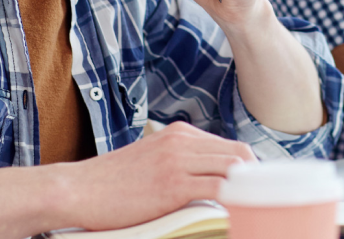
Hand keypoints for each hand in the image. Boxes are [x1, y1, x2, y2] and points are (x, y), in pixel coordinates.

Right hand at [57, 121, 254, 230]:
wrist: (78, 190)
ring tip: (260, 206)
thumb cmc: (111, 183)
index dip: (249, 167)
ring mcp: (178, 161)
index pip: (230, 145)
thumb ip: (179, 163)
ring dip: (252, 188)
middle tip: (265, 199)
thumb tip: (207, 182)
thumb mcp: (151, 160)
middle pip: (240, 152)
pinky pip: (220, 188)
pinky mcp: (173, 185)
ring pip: (235, 167)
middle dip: (258, 176)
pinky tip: (242, 211)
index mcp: (179, 133)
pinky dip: (237, 199)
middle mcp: (182, 141)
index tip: (258, 186)